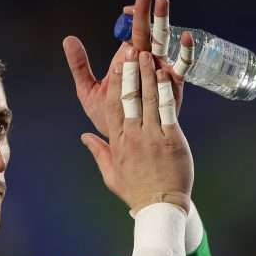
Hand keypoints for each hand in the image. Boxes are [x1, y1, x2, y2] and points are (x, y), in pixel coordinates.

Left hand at [63, 0, 193, 139]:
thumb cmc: (108, 117)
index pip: (130, 33)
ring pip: (164, 45)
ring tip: (164, 4)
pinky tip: (185, 38)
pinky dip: (184, 54)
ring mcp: (160, 74)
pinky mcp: (172, 89)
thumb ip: (79, 65)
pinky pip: (181, 69)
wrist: (122, 142)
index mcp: (128, 62)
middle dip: (149, 13)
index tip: (127, 6)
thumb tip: (68, 39)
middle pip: (149, 33)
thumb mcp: (88, 90)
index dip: (131, 17)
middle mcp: (146, 64)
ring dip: (164, 24)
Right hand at [80, 48, 193, 213]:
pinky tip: (165, 75)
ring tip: (148, 54)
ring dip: (147, 74)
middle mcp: (132, 136)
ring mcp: (152, 137)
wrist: (160, 206)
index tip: (117, 66)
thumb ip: (98, 152)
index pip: (113, 107)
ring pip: (147, 100)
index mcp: (118, 142)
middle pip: (128, 98)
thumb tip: (84, 138)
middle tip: (130, 50)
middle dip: (130, 72)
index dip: (115, 84)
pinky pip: (166, 111)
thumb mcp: (110, 173)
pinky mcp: (171, 140)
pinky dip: (164, 91)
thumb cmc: (136, 191)